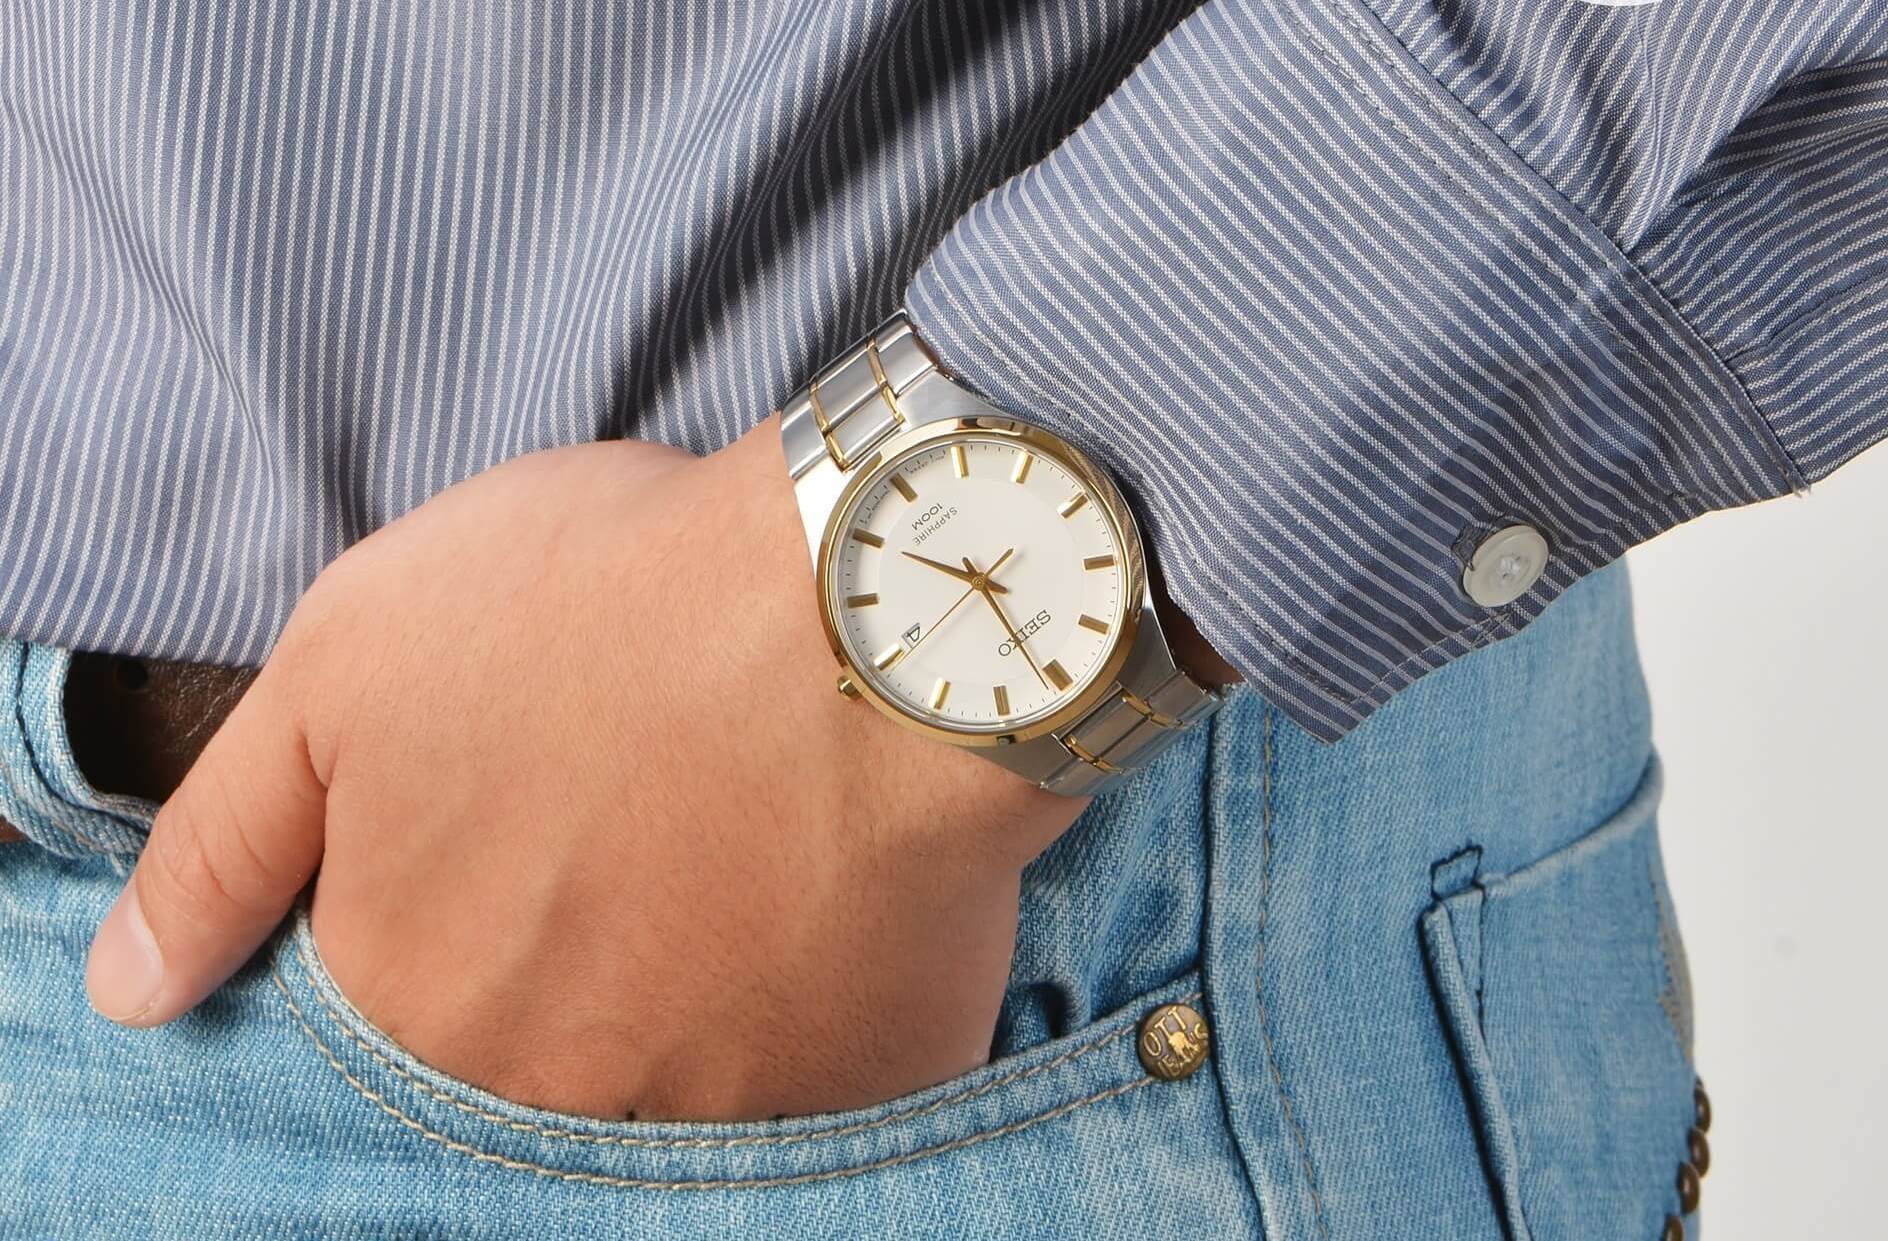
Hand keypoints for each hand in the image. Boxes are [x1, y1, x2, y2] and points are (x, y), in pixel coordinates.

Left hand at [83, 416, 1084, 1120]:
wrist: (873, 604)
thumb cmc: (606, 605)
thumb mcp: (349, 663)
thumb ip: (222, 846)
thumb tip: (133, 994)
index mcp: (412, 999)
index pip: (385, 1009)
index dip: (454, 896)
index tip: (523, 817)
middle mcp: (549, 1092)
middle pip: (529, 1052)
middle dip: (569, 944)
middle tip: (637, 817)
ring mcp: (715, 1109)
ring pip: (671, 1073)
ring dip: (688, 978)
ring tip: (737, 842)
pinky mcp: (862, 1087)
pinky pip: (812, 1079)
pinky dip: (809, 1001)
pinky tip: (825, 888)